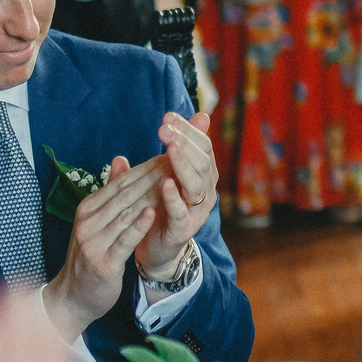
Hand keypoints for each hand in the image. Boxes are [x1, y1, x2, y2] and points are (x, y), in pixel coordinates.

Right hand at [40, 156, 171, 339]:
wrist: (73, 297)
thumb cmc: (92, 256)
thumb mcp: (98, 222)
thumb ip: (111, 192)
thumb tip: (121, 158)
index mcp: (87, 209)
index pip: (121, 183)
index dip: (146, 168)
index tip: (168, 155)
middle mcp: (87, 223)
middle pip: (125, 195)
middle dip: (152, 177)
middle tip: (176, 162)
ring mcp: (93, 242)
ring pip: (126, 214)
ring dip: (151, 196)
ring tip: (173, 181)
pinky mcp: (103, 262)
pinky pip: (123, 239)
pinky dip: (138, 225)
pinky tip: (153, 212)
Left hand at [134, 112, 217, 282]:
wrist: (155, 247)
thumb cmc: (162, 204)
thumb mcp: (167, 171)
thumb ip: (179, 146)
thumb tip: (200, 114)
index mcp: (203, 174)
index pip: (201, 145)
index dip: (186, 130)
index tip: (167, 116)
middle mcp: (205, 190)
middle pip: (201, 161)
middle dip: (183, 142)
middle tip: (164, 129)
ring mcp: (197, 211)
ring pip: (196, 184)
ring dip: (183, 165)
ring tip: (170, 149)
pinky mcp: (184, 229)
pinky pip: (181, 212)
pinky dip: (174, 197)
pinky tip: (165, 183)